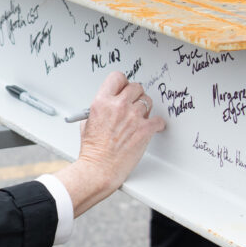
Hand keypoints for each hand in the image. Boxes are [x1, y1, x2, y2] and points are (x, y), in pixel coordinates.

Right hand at [53, 72, 164, 215]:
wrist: (99, 169)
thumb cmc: (92, 151)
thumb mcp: (88, 123)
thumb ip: (100, 110)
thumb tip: (109, 105)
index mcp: (102, 103)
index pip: (117, 77)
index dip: (122, 82)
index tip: (123, 88)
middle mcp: (118, 106)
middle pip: (136, 87)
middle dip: (135, 94)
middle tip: (133, 103)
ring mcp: (133, 117)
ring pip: (147, 101)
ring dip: (145, 108)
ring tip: (139, 117)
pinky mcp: (145, 129)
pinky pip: (158, 119)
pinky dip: (156, 124)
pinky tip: (151, 127)